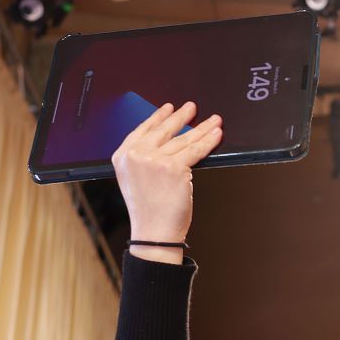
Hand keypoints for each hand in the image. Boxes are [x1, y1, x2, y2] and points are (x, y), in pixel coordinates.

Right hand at [111, 101, 223, 253]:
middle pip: (164, 130)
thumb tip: (166, 142)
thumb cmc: (148, 211)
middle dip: (181, 117)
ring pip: (183, 139)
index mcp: (123, 156)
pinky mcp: (173, 167)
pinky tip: (216, 134)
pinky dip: (209, 141)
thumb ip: (143, 159)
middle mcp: (136, 155)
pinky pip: (195, 150)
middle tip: (191, 107)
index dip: (158, 117)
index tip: (168, 108)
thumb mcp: (135, 180)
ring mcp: (154, 159)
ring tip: (213, 120)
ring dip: (202, 128)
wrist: (153, 232)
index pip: (143, 129)